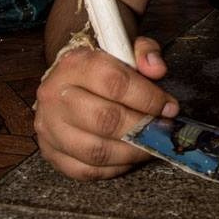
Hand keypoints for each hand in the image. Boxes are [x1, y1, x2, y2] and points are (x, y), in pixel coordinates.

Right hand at [34, 36, 178, 179]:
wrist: (65, 78)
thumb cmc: (100, 65)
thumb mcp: (123, 48)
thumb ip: (144, 53)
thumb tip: (157, 69)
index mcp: (74, 64)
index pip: (114, 83)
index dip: (148, 98)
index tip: (169, 106)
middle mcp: (55, 96)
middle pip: (105, 120)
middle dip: (142, 128)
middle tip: (162, 128)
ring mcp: (50, 128)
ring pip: (97, 151)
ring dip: (132, 152)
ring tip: (150, 144)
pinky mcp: (51, 153)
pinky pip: (87, 171)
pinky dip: (114, 168)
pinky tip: (129, 156)